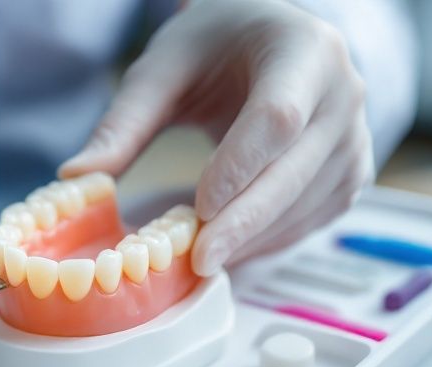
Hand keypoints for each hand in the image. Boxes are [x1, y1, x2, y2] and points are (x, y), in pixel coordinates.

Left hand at [59, 0, 373, 275]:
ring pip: (306, 206)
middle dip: (243, 224)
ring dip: (254, 241)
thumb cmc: (215, 46)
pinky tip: (230, 252)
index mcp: (304, 51)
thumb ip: (123, 123)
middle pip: (296, 172)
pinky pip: (311, 220)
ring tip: (201, 260)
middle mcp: (344, 94)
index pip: (277, 118)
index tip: (196, 210)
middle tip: (198, 262)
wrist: (269, 40)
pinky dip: (269, 242)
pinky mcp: (351, 175)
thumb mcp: (163, 69)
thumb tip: (76, 177)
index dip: (238, 169)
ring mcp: (355, 138)